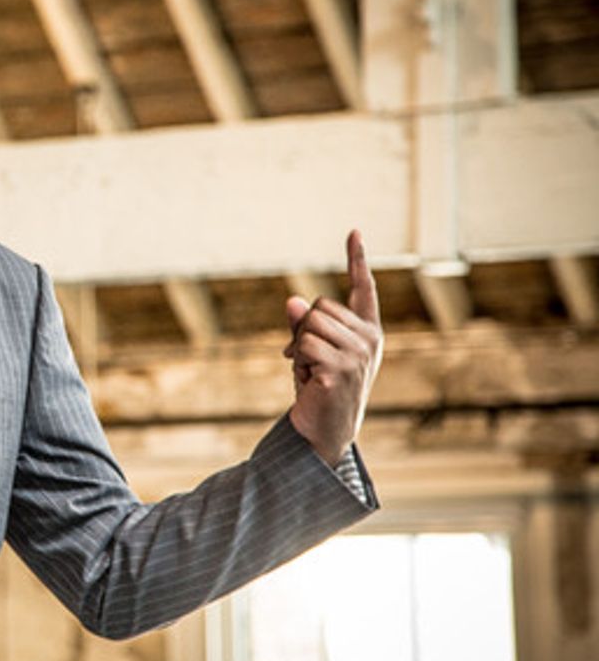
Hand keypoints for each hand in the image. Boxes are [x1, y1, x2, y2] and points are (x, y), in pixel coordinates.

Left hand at [283, 230, 383, 464]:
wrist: (324, 428)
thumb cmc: (319, 387)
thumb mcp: (311, 350)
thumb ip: (304, 324)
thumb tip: (292, 300)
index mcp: (367, 330)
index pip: (364, 289)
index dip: (357, 260)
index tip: (354, 232)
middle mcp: (369, 339)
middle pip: (319, 306)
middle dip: (303, 330)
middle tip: (306, 360)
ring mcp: (359, 354)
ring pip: (309, 324)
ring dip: (298, 348)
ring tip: (309, 371)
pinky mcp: (342, 369)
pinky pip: (303, 345)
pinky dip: (296, 361)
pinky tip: (308, 381)